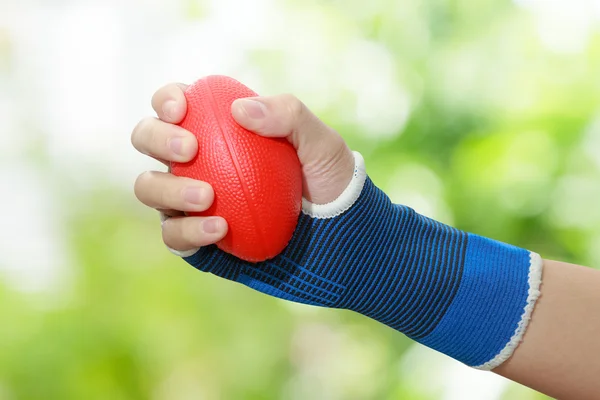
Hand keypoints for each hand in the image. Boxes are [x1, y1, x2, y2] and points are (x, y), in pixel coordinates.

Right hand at [131, 83, 354, 252]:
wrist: (335, 237)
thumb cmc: (326, 182)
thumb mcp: (321, 144)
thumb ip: (289, 116)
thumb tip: (240, 110)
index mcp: (217, 128)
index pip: (178, 104)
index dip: (168, 99)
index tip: (184, 109)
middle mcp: (194, 161)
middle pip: (147, 139)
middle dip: (157, 137)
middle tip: (190, 149)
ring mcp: (188, 200)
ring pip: (150, 187)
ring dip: (169, 189)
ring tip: (207, 196)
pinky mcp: (192, 238)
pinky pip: (173, 234)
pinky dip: (189, 231)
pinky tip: (220, 229)